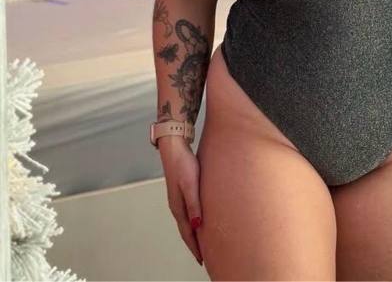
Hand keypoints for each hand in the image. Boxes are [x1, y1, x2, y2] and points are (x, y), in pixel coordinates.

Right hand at [159, 137, 203, 266]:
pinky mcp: (182, 190)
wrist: (174, 145)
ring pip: (187, 221)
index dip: (195, 247)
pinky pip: (188, 211)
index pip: (187, 233)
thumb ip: (194, 204)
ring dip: (194, 233)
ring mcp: (178, 197)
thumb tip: (197, 225)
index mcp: (178, 206)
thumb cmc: (182, 163)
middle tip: (204, 257)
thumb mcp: (190, 184)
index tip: (202, 260)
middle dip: (194, 244)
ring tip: (203, 242)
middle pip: (186, 230)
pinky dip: (193, 220)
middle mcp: (177, 205)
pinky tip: (199, 219)